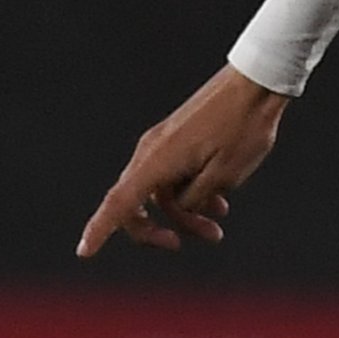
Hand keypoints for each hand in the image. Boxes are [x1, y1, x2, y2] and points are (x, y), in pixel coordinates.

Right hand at [80, 65, 289, 256]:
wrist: (254, 85)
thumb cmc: (242, 128)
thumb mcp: (224, 175)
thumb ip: (194, 198)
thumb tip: (180, 207)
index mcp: (157, 162)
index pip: (119, 204)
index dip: (100, 230)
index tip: (84, 252)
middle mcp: (151, 153)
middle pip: (137, 205)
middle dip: (162, 229)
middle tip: (205, 239)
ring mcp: (162, 145)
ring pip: (161, 193)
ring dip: (186, 214)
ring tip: (219, 225)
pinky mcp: (176, 141)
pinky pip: (173, 177)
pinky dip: (190, 193)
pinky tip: (220, 202)